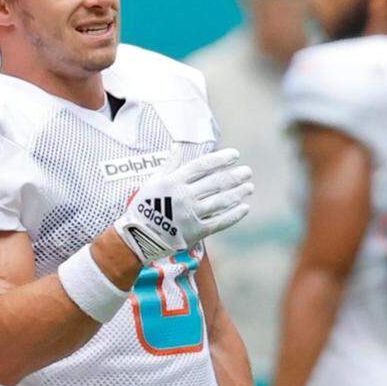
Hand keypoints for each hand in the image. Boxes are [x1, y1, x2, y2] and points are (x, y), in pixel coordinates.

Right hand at [115, 148, 252, 263]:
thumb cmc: (144, 208)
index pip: (202, 165)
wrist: (137, 239)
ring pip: (221, 201)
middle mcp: (184, 197)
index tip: (235, 155)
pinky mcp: (195, 232)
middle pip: (215, 183)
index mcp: (174, 182)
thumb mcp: (153, 183)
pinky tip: (244, 208)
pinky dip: (234, 215)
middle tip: (247, 172)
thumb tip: (177, 145)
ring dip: (238, 193)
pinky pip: (219, 222)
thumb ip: (169, 165)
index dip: (221, 159)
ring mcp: (190, 215)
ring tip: (249, 188)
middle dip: (235, 176)